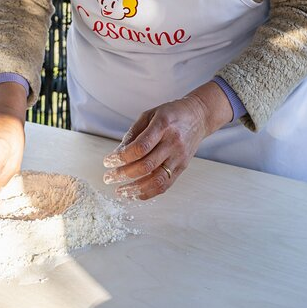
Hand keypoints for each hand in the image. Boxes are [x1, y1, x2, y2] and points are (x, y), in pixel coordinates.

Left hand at [102, 81, 232, 199]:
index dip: (122, 157)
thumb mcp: (149, 115)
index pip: (141, 147)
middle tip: (108, 177)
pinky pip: (165, 185)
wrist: (199, 116)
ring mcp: (179, 157)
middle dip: (123, 174)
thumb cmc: (171, 114)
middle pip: (146, 165)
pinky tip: (135, 193)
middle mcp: (173, 143)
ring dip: (135, 189)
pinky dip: (148, 192)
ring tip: (120, 191)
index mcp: (163, 125)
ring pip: (156, 180)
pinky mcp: (183, 167)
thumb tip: (117, 155)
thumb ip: (133, 134)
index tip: (108, 161)